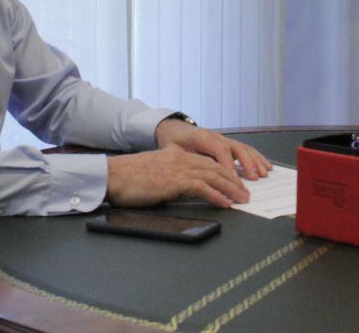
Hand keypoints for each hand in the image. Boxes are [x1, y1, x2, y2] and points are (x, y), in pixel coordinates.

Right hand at [106, 146, 248, 207]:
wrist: (113, 175)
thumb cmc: (129, 178)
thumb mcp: (155, 171)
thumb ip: (171, 174)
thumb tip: (184, 188)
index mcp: (177, 155)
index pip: (207, 162)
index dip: (224, 172)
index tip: (235, 181)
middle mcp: (181, 158)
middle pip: (215, 168)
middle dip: (234, 180)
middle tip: (245, 192)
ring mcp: (179, 168)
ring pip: (213, 176)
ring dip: (231, 189)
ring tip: (243, 199)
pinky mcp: (174, 181)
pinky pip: (202, 188)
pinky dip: (217, 195)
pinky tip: (226, 203)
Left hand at [154, 119, 272, 180]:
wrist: (174, 129)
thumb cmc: (173, 141)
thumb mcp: (172, 150)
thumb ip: (182, 160)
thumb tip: (190, 175)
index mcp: (202, 137)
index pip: (219, 150)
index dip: (228, 164)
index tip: (233, 180)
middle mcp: (217, 137)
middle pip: (236, 147)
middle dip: (247, 164)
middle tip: (254, 179)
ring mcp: (224, 139)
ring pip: (244, 148)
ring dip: (255, 161)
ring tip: (263, 174)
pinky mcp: (229, 144)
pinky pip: (246, 150)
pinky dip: (257, 158)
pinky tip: (266, 166)